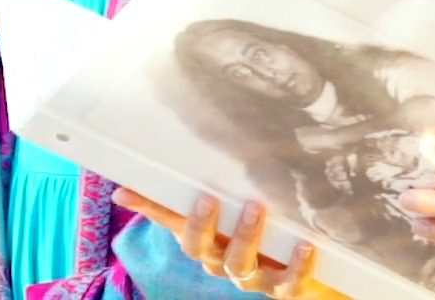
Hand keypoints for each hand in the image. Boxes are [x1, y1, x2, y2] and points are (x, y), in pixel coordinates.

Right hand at [112, 189, 347, 299]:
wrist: (310, 275)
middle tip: (207, 199)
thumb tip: (186, 147)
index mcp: (206, 241)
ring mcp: (253, 278)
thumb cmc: (267, 233)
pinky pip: (288, 282)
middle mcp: (222, 262)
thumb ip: (219, 184)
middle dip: (201, 226)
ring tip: (255, 208)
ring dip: (244, 237)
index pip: (171, 222)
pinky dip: (296, 266)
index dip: (148, 208)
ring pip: (239, 264)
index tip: (124, 191)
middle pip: (200, 250)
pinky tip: (303, 246)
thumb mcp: (240, 206)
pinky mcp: (286, 287)